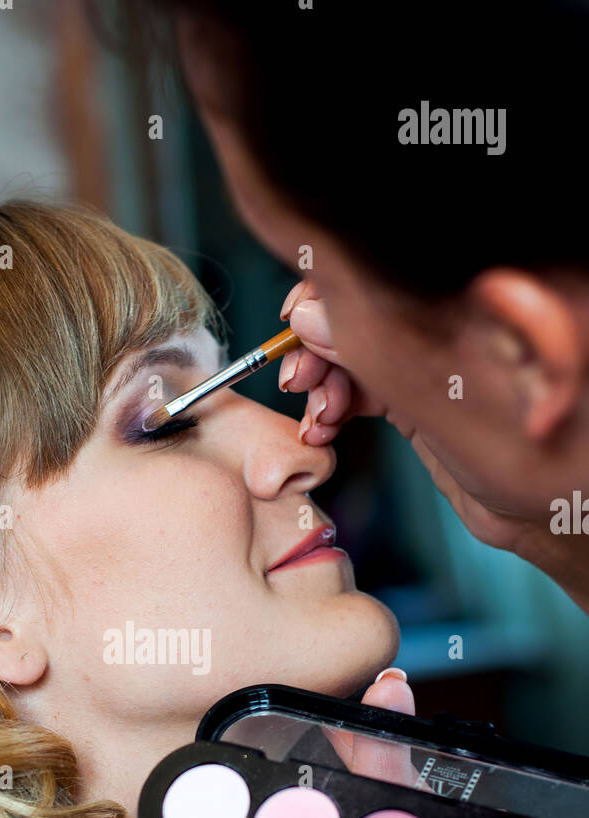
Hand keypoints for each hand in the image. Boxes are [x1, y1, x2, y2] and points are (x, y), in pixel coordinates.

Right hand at [277, 281, 548, 558]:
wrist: (557, 516)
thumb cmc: (539, 460)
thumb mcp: (447, 401)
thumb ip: (379, 354)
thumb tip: (312, 315)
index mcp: (475, 294)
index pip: (386, 265)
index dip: (332, 286)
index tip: (296, 321)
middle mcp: (452, 310)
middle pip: (364, 302)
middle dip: (320, 340)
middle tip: (299, 381)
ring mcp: (437, 347)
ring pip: (358, 343)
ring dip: (324, 378)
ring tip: (317, 420)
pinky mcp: (426, 383)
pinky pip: (368, 378)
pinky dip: (338, 400)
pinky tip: (322, 425)